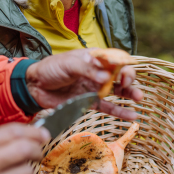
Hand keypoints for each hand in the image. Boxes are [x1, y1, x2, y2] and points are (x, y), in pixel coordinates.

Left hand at [25, 49, 143, 119]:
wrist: (35, 86)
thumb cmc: (51, 69)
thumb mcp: (68, 64)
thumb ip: (87, 70)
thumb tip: (106, 78)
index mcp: (93, 58)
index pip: (114, 58)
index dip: (123, 64)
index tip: (124, 72)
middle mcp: (97, 72)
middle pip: (119, 74)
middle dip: (128, 78)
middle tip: (128, 85)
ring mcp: (95, 87)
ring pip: (117, 90)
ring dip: (129, 94)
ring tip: (138, 98)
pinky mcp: (90, 102)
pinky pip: (108, 107)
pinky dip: (120, 112)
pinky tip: (132, 115)